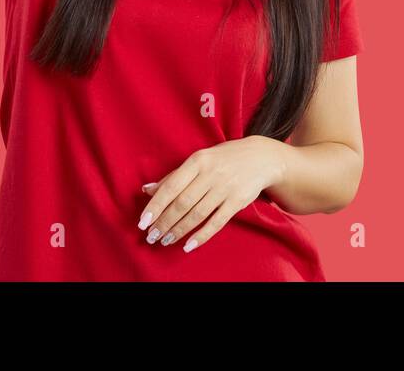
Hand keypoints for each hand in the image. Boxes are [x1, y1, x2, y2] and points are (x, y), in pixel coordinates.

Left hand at [137, 136, 285, 252]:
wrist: (261, 157)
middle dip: (164, 222)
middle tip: (152, 236)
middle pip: (182, 203)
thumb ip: (174, 176)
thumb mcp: (199, 159)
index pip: (171, 186)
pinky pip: (216, 222)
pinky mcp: (237, 201)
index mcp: (197, 161)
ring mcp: (225, 188)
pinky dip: (202, 235)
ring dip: (179, 230)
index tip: (142, 222)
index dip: (156, 206)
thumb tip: (147, 190)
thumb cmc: (223, 158)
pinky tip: (188, 245)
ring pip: (197, 214)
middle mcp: (210, 174)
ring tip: (165, 240)